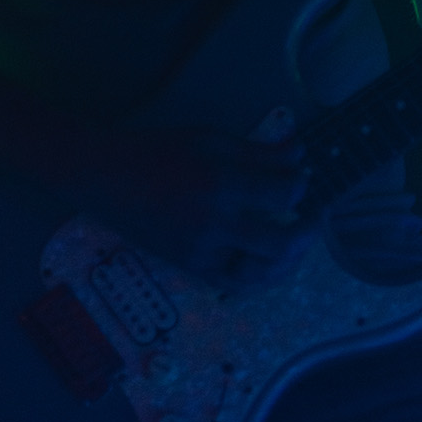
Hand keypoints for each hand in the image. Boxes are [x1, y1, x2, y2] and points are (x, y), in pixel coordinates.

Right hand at [84, 125, 310, 285]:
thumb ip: (258, 152)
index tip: (303, 178)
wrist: (106, 177)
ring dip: (288, 261)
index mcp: (221, 184)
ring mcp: (201, 252)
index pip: (282, 195)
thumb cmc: (161, 150)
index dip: (301, 187)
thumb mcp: (211, 139)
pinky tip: (269, 261)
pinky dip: (258, 274)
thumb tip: (299, 156)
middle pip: (279, 243)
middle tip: (314, 217)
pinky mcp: (190, 268)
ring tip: (297, 243)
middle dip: (307, 232)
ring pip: (260, 273)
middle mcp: (215, 225)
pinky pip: (234, 282)